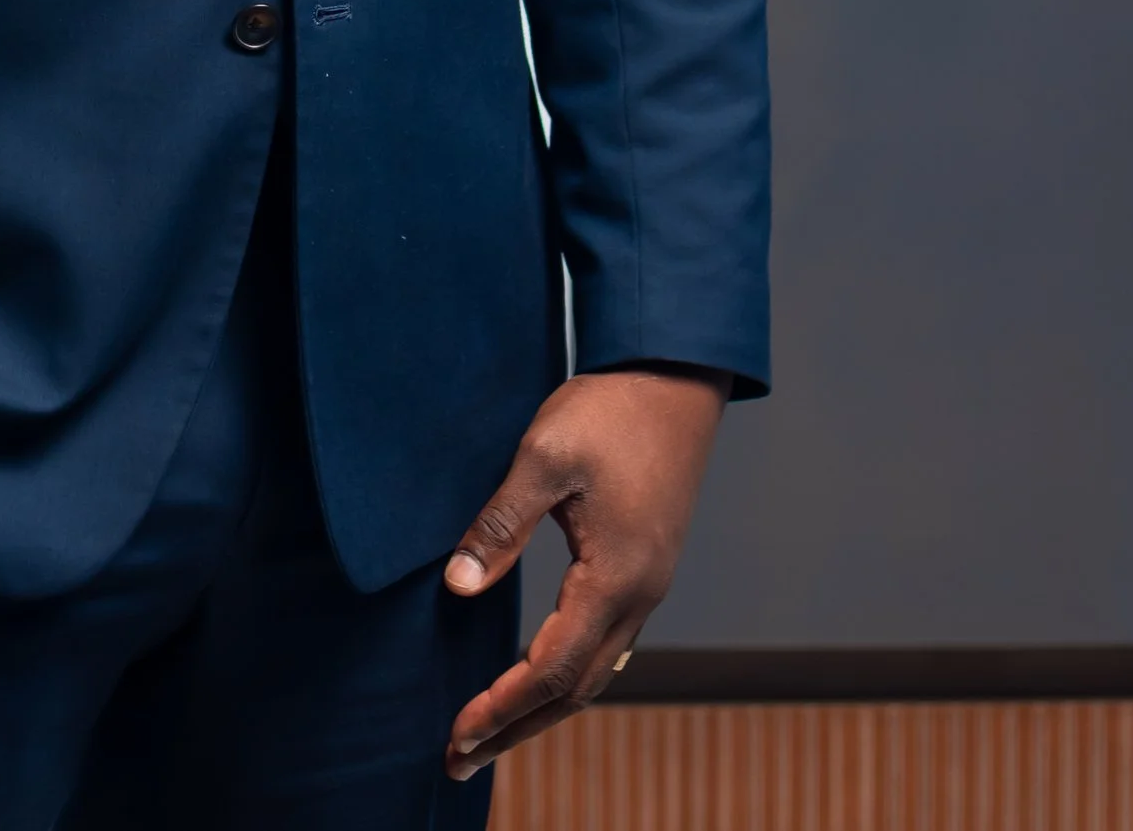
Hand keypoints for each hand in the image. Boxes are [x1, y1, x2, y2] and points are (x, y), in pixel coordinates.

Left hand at [441, 365, 727, 779]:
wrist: (675, 375)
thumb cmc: (609, 409)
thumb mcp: (545, 456)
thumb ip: (501, 524)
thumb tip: (457, 587)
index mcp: (615, 578)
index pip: (550, 669)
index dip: (501, 707)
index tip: (457, 736)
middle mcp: (638, 596)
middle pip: (575, 690)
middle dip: (517, 728)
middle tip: (461, 758)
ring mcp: (648, 585)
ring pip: (594, 673)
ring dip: (542, 708)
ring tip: (491, 731)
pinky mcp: (644, 568)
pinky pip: (606, 645)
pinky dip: (566, 675)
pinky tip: (539, 675)